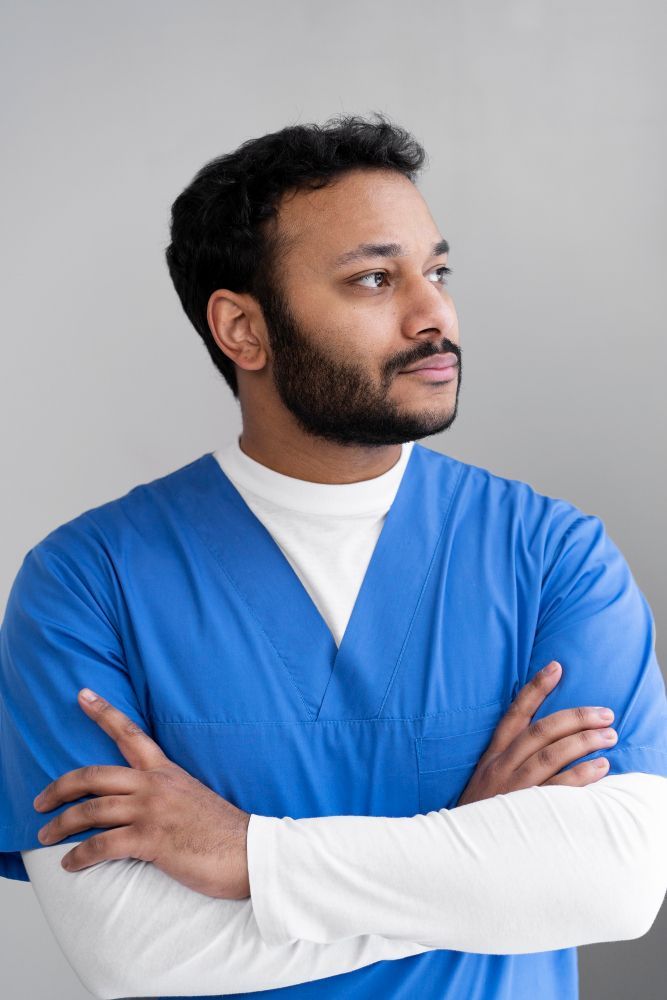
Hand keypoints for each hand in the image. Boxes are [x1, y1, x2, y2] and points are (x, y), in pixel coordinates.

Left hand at [32, 688, 250, 898]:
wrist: (248, 851)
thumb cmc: (222, 830)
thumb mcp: (193, 796)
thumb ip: (167, 793)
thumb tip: (144, 803)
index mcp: (166, 771)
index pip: (130, 733)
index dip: (103, 713)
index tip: (82, 695)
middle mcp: (155, 785)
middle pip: (95, 775)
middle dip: (61, 787)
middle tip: (39, 801)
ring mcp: (152, 811)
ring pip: (92, 810)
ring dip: (62, 824)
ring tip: (45, 835)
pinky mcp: (151, 839)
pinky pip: (103, 845)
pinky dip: (80, 855)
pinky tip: (70, 863)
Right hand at [457, 661, 616, 805]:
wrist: (459, 849)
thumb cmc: (481, 814)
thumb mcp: (486, 780)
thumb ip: (508, 760)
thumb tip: (544, 741)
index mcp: (492, 755)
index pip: (515, 713)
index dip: (535, 688)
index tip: (556, 667)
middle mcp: (502, 766)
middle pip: (541, 731)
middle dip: (575, 718)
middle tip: (605, 713)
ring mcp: (513, 787)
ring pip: (551, 754)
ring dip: (583, 741)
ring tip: (609, 735)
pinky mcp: (525, 810)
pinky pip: (557, 788)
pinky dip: (580, 775)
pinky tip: (600, 767)